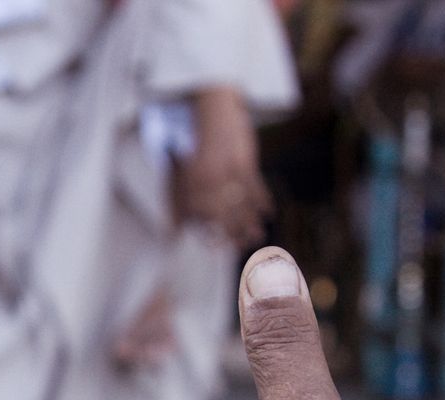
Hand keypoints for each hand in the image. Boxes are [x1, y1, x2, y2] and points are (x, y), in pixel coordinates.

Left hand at [177, 87, 271, 247]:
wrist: (210, 106)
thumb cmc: (193, 139)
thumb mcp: (180, 168)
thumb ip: (178, 198)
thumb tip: (175, 227)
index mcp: (190, 183)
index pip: (201, 217)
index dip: (210, 234)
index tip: (217, 247)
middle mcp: (207, 181)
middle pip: (222, 216)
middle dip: (233, 234)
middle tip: (242, 248)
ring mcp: (227, 171)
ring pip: (240, 204)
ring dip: (250, 223)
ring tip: (258, 236)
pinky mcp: (244, 161)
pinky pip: (255, 187)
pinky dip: (262, 200)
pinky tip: (269, 212)